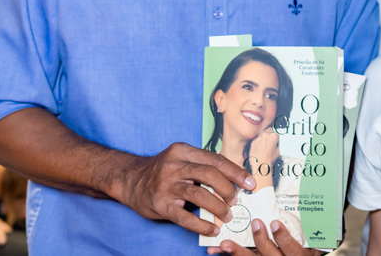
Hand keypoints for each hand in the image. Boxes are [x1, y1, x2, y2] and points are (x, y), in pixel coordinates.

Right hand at [116, 142, 255, 236]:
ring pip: (200, 195)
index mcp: (183, 151)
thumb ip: (203, 164)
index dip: (235, 172)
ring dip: (218, 207)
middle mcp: (174, 166)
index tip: (250, 183)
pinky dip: (201, 225)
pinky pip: (185, 217)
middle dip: (228, 189)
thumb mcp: (181, 158)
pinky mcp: (160, 204)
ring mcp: (166, 185)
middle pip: (210, 175)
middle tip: (236, 200)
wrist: (130, 179)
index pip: (215, 160)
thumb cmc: (163, 170)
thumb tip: (234, 177)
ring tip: (227, 215)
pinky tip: (212, 229)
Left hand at [208, 220, 320, 255]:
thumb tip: (319, 203)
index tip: (274, 223)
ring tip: (224, 243)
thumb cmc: (308, 249)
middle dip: (260, 241)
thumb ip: (315, 228)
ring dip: (236, 253)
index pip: (292, 250)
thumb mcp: (316, 242)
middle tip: (255, 223)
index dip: (283, 238)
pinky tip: (215, 251)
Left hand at [246, 129, 279, 189]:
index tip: (275, 142)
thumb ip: (276, 145)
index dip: (275, 139)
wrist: (260, 164)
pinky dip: (257, 142)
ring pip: (261, 134)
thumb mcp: (278, 152)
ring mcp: (258, 138)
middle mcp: (266, 135)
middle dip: (269, 135)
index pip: (276, 134)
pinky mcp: (253, 142)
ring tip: (263, 144)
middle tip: (269, 141)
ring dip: (263, 137)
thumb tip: (275, 145)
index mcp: (274, 136)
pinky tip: (258, 148)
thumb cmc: (269, 159)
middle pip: (268, 130)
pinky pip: (256, 140)